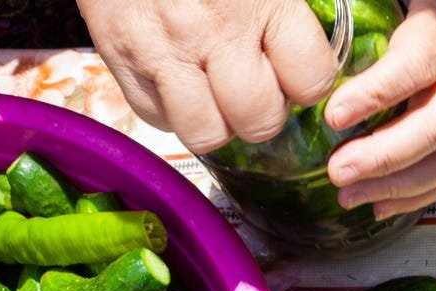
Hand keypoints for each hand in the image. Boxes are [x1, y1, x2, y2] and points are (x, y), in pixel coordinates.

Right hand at [77, 0, 338, 153]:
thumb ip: (289, 3)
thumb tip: (316, 51)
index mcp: (263, 0)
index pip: (311, 80)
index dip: (308, 83)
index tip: (297, 71)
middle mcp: (214, 31)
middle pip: (259, 119)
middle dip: (263, 112)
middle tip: (255, 87)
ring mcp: (163, 48)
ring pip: (206, 132)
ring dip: (217, 121)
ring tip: (216, 91)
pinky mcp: (118, 56)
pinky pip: (156, 117)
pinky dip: (172, 109)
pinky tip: (179, 79)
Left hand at [325, 0, 435, 219]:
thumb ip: (371, 3)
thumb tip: (319, 22)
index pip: (417, 65)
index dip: (377, 93)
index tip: (334, 115)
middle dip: (386, 156)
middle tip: (338, 171)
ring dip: (399, 185)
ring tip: (350, 195)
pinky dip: (417, 195)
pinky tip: (379, 205)